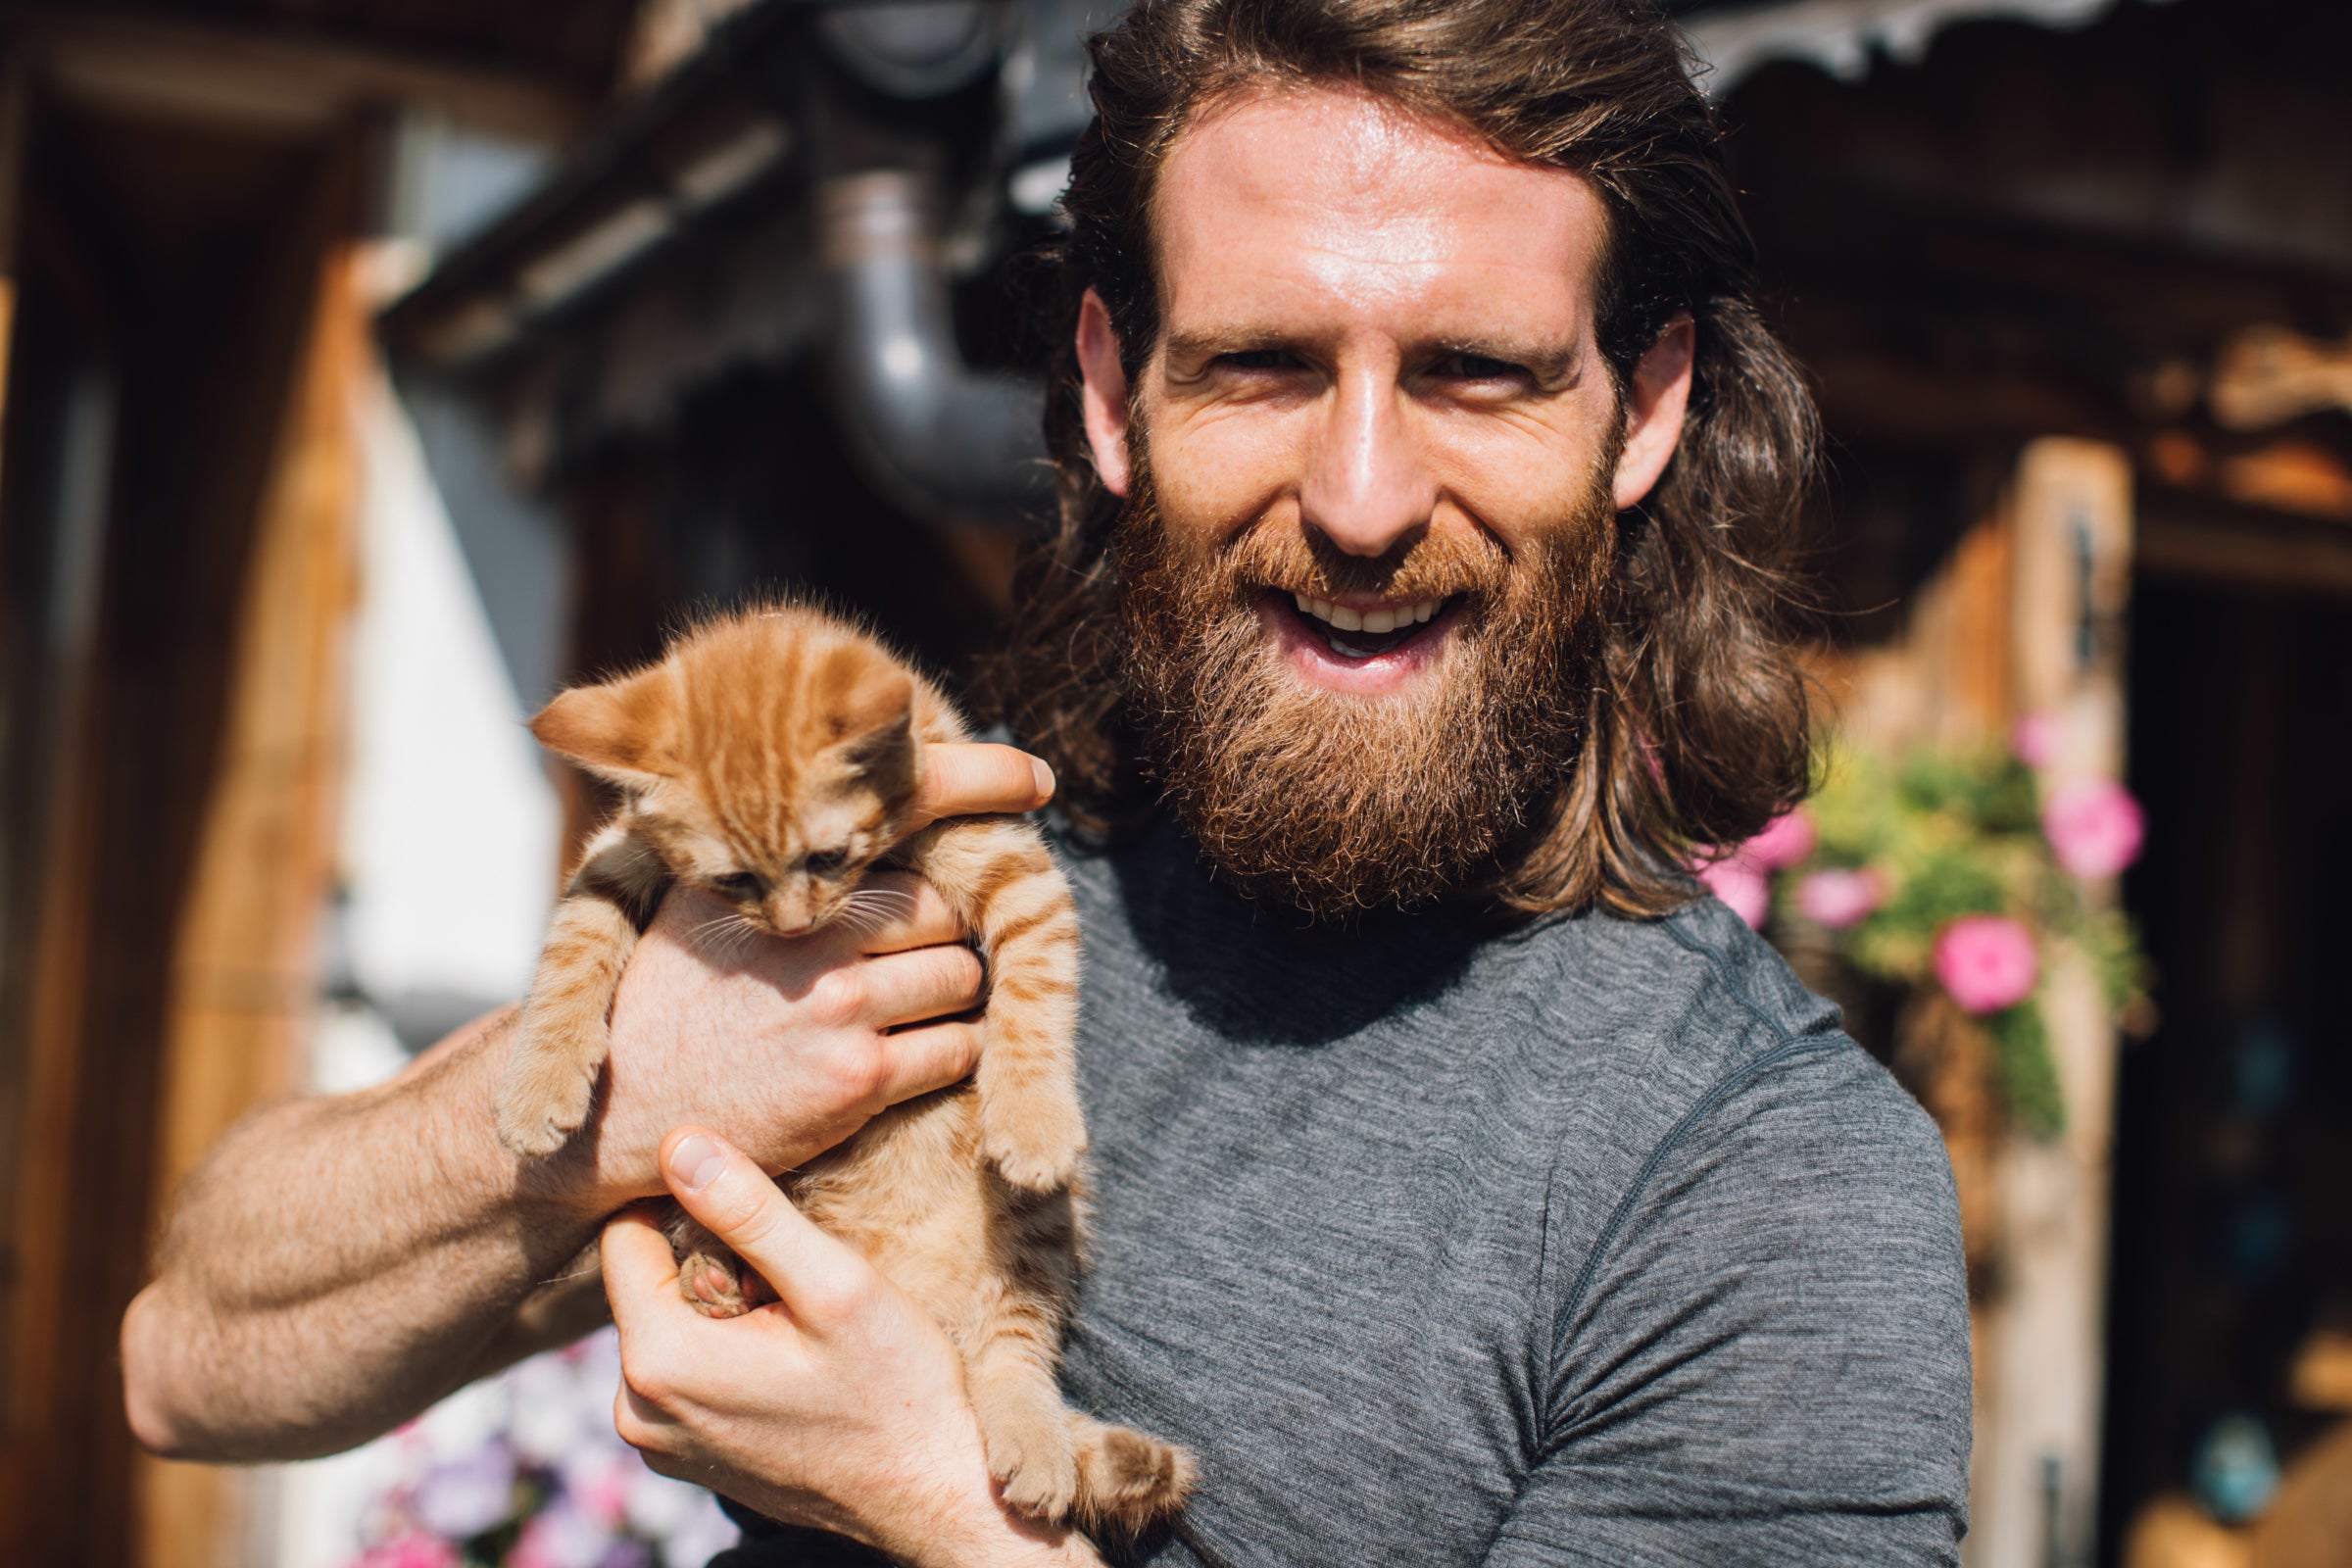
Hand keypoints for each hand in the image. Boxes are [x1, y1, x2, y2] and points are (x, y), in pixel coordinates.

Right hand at [542, 743, 1055, 1215]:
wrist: (623, 1108)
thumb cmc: (669, 998)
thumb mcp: (703, 898)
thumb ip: (779, 855)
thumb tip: (859, 794)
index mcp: (783, 872)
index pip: (909, 818)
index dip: (975, 797)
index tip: (1026, 785)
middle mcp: (816, 930)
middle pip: (949, 912)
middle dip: (950, 932)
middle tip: (933, 950)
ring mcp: (842, 1007)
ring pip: (964, 979)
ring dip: (956, 995)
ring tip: (918, 1004)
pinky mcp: (858, 1081)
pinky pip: (956, 1050)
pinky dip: (952, 1051)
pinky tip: (915, 1054)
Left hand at [605, 1128, 1100, 1567]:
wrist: (935, 1496)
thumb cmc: (899, 1391)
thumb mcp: (835, 1284)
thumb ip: (750, 1211)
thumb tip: (677, 1141)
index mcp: (658, 1360)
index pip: (626, 1233)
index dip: (690, 1201)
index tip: (758, 1201)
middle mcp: (637, 1410)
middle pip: (647, 1280)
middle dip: (711, 1255)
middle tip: (795, 1269)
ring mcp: (660, 1441)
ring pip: (670, 1321)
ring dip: (722, 1300)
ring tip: (799, 1315)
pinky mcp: (688, 1456)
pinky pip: (687, 1369)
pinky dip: (728, 1345)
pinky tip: (792, 1354)